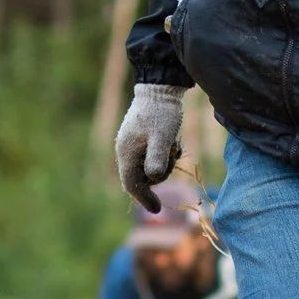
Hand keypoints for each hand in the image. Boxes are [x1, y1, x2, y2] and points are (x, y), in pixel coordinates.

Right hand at [114, 84, 187, 208]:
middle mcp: (125, 151)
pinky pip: (149, 158)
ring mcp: (131, 146)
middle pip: (138, 178)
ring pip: (146, 169)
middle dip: (157, 175)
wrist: (160, 88)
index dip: (143, 199)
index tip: (157, 209)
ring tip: (173, 146)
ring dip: (162, 164)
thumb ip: (157, 158)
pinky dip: (162, 156)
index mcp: (127, 152)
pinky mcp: (139, 141)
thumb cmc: (162, 113)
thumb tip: (152, 178)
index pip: (131, 184)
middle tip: (173, 157)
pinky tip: (171, 143)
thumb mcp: (163, 137)